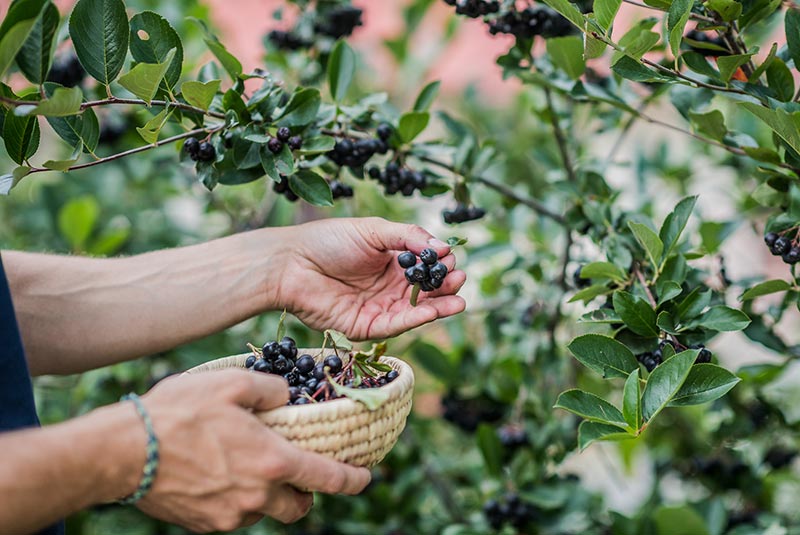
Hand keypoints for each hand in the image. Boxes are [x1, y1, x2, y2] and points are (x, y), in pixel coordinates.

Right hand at [136, 370, 370, 531]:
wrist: (123, 452)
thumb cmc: (179, 412)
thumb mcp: (231, 384)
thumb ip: (270, 388)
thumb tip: (285, 395)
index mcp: (273, 461)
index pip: (327, 478)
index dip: (352, 480)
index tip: (366, 478)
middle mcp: (257, 495)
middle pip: (298, 507)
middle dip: (305, 494)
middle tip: (296, 472)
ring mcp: (230, 515)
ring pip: (264, 511)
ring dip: (267, 493)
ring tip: (246, 464)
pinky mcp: (205, 525)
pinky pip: (234, 515)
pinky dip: (237, 498)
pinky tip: (218, 473)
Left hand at [274, 217, 466, 339]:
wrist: (291, 264)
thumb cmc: (328, 241)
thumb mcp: (373, 231)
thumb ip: (408, 237)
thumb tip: (444, 247)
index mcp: (392, 260)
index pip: (426, 265)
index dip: (441, 263)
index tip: (450, 259)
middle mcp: (389, 286)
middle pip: (427, 290)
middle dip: (446, 285)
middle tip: (459, 279)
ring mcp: (380, 307)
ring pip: (418, 310)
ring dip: (440, 305)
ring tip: (459, 299)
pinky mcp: (367, 326)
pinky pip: (397, 324)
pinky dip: (418, 319)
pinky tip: (434, 310)